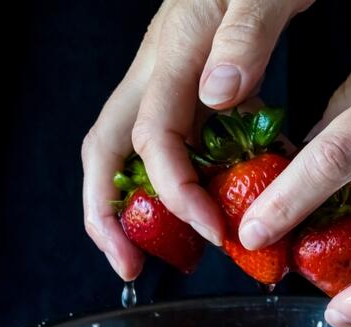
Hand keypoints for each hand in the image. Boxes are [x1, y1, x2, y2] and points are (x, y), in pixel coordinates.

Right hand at [80, 0, 311, 279]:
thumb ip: (246, 36)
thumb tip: (217, 94)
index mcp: (172, 53)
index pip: (153, 139)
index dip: (175, 193)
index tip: (213, 230)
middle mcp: (155, 71)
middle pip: (105, 152)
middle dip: (109, 215)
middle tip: (130, 266)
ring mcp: (166, 81)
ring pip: (127, 152)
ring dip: (132, 207)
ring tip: (152, 254)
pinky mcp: (187, 87)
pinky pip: (167, 144)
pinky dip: (173, 184)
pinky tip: (201, 207)